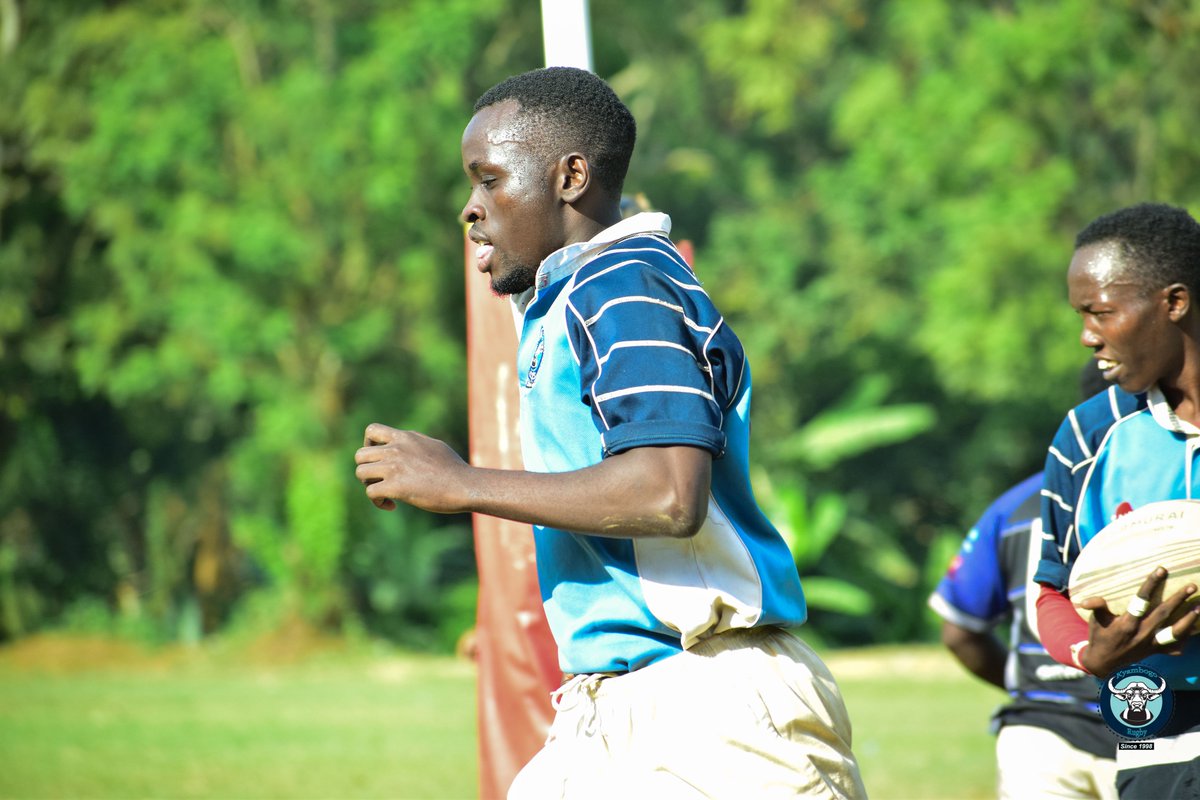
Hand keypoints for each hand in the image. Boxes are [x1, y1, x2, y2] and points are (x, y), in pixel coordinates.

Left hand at [354, 423, 469, 512]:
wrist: (464, 485)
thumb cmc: (455, 469)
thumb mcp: (434, 446)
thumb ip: (415, 444)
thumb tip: (407, 444)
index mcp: (406, 437)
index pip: (371, 430)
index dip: (368, 445)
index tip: (379, 459)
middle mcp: (396, 449)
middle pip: (360, 455)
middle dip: (366, 469)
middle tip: (380, 480)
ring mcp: (394, 467)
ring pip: (360, 473)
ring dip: (369, 485)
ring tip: (385, 494)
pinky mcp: (395, 487)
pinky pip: (371, 493)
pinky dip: (377, 502)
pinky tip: (392, 506)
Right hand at [1078, 566, 1199, 676]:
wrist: (1104, 663)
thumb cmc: (1099, 636)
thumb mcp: (1095, 620)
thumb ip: (1096, 606)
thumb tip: (1085, 600)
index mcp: (1127, 624)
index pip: (1142, 600)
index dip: (1151, 584)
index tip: (1161, 570)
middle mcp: (1142, 634)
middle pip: (1163, 613)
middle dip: (1178, 599)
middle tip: (1192, 586)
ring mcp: (1151, 644)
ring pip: (1174, 632)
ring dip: (1188, 619)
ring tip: (1198, 607)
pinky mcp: (1156, 651)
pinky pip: (1175, 646)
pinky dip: (1186, 638)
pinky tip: (1194, 627)